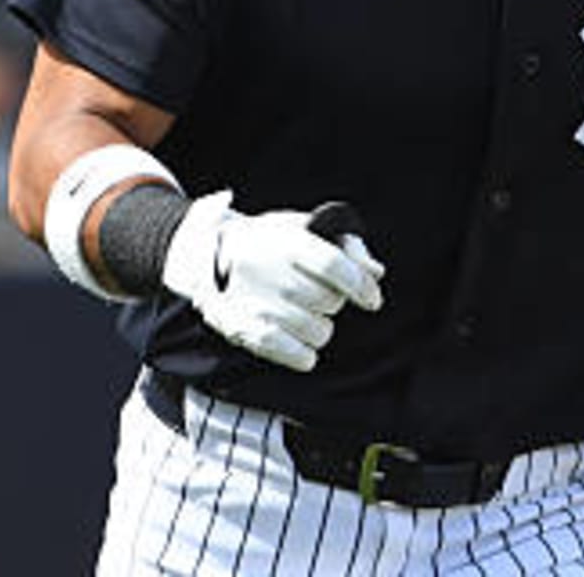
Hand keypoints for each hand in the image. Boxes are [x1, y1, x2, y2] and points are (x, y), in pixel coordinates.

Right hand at [160, 190, 384, 371]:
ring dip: (318, 327)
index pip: (335, 266)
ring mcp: (259, 305)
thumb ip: (344, 245)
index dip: (361, 285)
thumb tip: (375, 271)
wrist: (207, 255)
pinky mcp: (247, 331)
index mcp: (288, 243)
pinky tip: (299, 342)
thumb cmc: (266, 242)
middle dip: (332, 301)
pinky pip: (297, 355)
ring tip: (300, 313)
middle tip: (312, 293)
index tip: (373, 299)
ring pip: (319, 332)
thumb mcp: (301, 228)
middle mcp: (273, 274)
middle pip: (330, 302)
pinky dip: (304, 354)